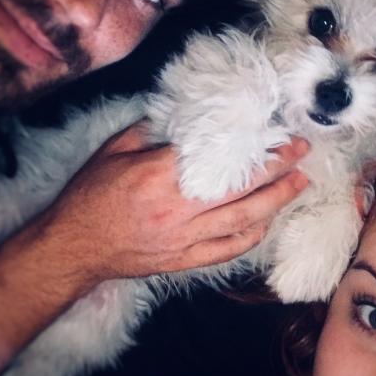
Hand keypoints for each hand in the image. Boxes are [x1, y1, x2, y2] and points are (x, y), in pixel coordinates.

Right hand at [45, 121, 308, 287]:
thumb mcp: (112, 151)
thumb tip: (182, 114)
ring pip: (241, 219)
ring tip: (300, 182)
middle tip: (301, 150)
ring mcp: (182, 238)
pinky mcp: (183, 260)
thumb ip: (148, 130)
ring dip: (276, 200)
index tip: (272, 128)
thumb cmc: (90, 197)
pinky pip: (227, 249)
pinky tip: (268, 221)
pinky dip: (251, 236)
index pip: (215, 153)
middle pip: (239, 186)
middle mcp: (176, 208)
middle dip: (276, 167)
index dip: (248, 141)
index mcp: (158, 175)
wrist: (74, 248)